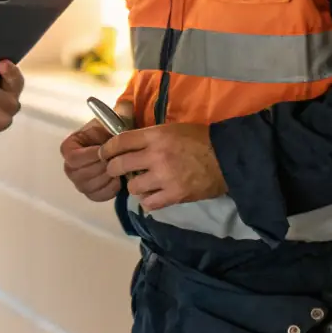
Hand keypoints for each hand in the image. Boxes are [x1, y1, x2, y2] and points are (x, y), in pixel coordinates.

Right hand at [60, 98, 133, 202]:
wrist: (122, 145)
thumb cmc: (115, 131)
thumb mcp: (116, 118)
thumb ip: (119, 112)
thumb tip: (126, 106)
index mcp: (69, 147)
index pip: (72, 157)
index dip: (89, 156)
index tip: (105, 151)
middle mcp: (69, 166)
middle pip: (81, 175)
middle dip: (101, 168)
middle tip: (117, 161)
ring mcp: (79, 181)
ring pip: (89, 186)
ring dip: (106, 179)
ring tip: (119, 169)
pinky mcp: (91, 193)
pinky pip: (97, 196)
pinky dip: (109, 189)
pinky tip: (119, 180)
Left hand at [101, 122, 226, 212]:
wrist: (227, 157)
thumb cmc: (200, 139)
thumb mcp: (171, 129)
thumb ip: (150, 137)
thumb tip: (128, 144)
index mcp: (155, 136)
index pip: (120, 141)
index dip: (107, 149)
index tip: (104, 154)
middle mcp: (156, 156)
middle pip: (120, 165)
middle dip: (113, 168)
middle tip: (116, 170)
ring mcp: (164, 177)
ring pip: (132, 187)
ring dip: (134, 186)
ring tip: (141, 183)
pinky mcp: (174, 195)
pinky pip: (149, 203)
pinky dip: (148, 200)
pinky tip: (153, 195)